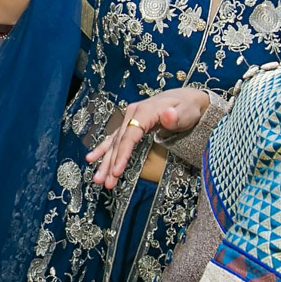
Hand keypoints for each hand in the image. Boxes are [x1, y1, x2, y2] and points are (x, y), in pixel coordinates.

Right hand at [87, 88, 216, 188]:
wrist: (187, 99)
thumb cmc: (188, 107)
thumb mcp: (186, 112)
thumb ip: (176, 116)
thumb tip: (168, 114)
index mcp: (144, 111)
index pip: (130, 136)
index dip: (123, 154)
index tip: (117, 171)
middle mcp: (132, 114)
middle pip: (119, 141)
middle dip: (110, 163)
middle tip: (105, 182)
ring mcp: (130, 119)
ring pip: (114, 142)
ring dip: (105, 161)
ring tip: (98, 179)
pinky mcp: (131, 125)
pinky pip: (115, 139)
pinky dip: (103, 149)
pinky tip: (92, 158)